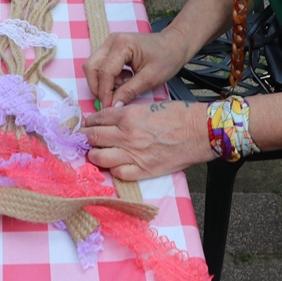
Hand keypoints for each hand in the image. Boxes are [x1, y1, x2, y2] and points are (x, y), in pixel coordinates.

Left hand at [82, 99, 214, 180]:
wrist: (198, 132)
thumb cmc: (178, 115)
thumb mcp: (148, 106)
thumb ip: (127, 113)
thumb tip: (110, 119)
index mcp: (128, 116)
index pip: (97, 119)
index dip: (88, 122)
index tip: (85, 125)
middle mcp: (127, 135)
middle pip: (93, 138)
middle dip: (85, 138)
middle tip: (83, 139)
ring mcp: (134, 155)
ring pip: (100, 158)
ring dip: (94, 155)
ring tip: (95, 153)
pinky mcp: (143, 170)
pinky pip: (118, 173)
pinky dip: (113, 169)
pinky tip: (114, 165)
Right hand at [83, 28, 190, 109]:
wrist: (174, 45)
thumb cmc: (166, 58)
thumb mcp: (150, 78)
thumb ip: (129, 92)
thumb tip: (113, 106)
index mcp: (122, 45)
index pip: (105, 72)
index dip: (105, 92)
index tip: (109, 107)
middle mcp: (112, 41)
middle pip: (91, 66)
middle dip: (98, 87)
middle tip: (111, 99)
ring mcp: (110, 44)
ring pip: (93, 66)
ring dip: (102, 82)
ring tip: (121, 88)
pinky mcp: (111, 49)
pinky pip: (100, 65)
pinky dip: (107, 78)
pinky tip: (123, 81)